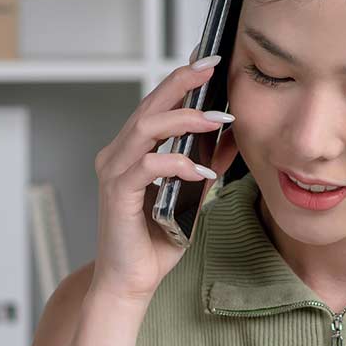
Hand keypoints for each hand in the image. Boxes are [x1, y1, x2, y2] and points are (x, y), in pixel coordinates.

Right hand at [90, 52, 240, 306]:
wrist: (131, 282)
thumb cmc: (156, 242)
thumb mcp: (192, 197)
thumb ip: (206, 165)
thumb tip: (231, 136)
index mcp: (133, 151)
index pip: (158, 105)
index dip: (182, 82)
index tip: (211, 62)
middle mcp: (118, 155)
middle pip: (149, 105)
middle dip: (183, 84)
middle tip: (213, 67)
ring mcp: (115, 172)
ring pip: (146, 129)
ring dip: (184, 120)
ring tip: (218, 118)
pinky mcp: (117, 194)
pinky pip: (147, 167)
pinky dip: (176, 163)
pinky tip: (201, 169)